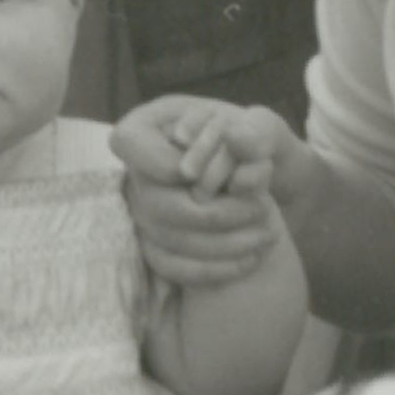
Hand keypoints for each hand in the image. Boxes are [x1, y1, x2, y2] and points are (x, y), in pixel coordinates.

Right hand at [112, 97, 282, 288]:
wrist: (257, 177)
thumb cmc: (255, 143)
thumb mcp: (263, 126)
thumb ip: (257, 127)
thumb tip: (237, 138)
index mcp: (147, 125)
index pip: (129, 142)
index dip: (164, 162)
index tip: (205, 172)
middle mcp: (134, 170)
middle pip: (153, 202)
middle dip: (214, 213)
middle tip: (260, 210)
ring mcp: (140, 211)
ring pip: (167, 239)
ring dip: (222, 244)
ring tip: (266, 235)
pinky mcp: (154, 245)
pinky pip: (172, 266)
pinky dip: (213, 269)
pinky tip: (250, 259)